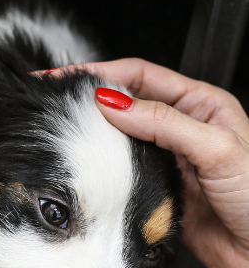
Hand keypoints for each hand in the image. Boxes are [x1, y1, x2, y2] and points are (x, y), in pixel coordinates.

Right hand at [75, 58, 248, 267]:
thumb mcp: (217, 150)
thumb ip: (164, 123)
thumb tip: (114, 104)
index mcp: (202, 105)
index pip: (140, 77)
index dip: (99, 74)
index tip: (63, 79)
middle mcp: (183, 129)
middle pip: (126, 105)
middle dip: (88, 102)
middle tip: (51, 106)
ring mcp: (170, 162)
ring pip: (121, 142)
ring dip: (93, 138)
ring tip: (58, 135)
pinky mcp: (159, 193)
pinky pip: (124, 177)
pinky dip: (104, 174)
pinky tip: (86, 173)